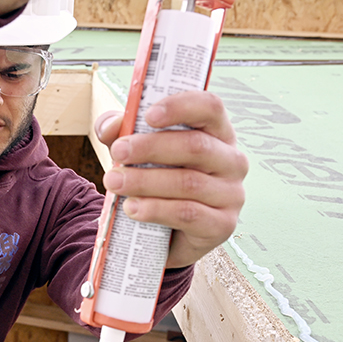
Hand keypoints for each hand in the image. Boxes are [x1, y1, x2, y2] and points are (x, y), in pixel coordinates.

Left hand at [95, 91, 247, 268]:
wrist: (164, 234)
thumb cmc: (156, 180)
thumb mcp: (136, 152)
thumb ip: (120, 132)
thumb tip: (110, 126)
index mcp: (216, 132)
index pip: (210, 108)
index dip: (181, 107)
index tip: (148, 115)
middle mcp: (232, 160)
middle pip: (196, 146)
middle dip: (151, 147)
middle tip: (118, 151)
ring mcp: (231, 194)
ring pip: (188, 182)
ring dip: (145, 181)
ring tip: (114, 182)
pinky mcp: (222, 225)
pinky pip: (188, 214)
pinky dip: (155, 210)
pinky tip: (131, 208)